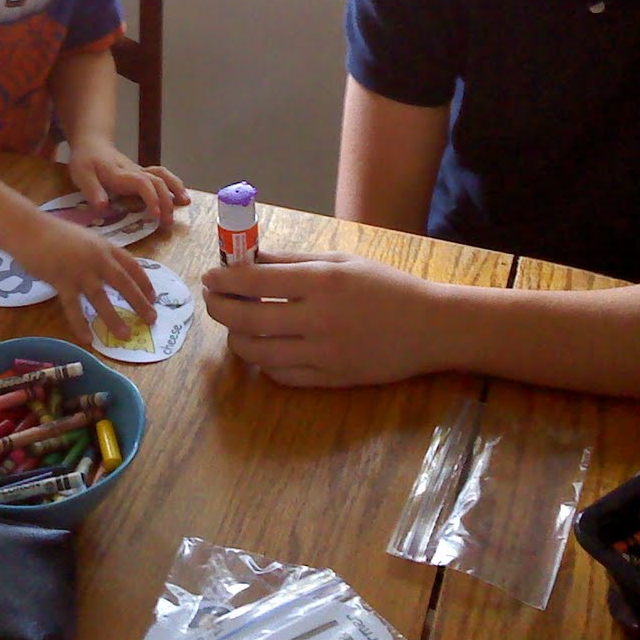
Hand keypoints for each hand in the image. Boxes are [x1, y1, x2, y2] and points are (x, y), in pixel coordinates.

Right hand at [19, 213, 160, 343]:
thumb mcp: (84, 240)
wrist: (28, 229)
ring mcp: (79, 270)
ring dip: (114, 319)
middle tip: (151, 319)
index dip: (145, 282)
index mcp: (105, 246)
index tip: (154, 298)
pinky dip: (80, 324)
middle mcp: (97, 258)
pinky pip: (73, 307)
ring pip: (101, 298)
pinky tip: (87, 339)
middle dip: (140, 303)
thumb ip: (98, 254)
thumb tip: (110, 272)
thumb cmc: (53, 233)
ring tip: (124, 336)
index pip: (132, 265)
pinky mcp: (61, 280)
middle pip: (124, 283)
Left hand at [65, 137, 189, 226]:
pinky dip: (173, 185)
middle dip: (166, 200)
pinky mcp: (142, 173)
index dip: (151, 198)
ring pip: (163, 175)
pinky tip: (180, 196)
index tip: (156, 214)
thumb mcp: (81, 174)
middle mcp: (134, 171)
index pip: (142, 183)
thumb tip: (102, 207)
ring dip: (175, 188)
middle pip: (158, 181)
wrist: (92, 144)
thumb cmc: (86, 160)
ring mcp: (140, 171)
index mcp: (121, 174)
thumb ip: (92, 190)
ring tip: (185, 203)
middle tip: (169, 222)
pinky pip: (161, 176)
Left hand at [201, 251, 448, 386]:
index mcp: (321, 282)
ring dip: (235, 338)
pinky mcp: (329, 380)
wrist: (430, 328)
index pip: (255, 282)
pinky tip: (262, 346)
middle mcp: (318, 320)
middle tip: (212, 299)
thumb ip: (292, 262)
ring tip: (234, 324)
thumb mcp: (341, 261)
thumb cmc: (386, 286)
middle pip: (247, 320)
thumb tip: (248, 260)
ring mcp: (323, 354)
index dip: (224, 280)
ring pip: (257, 352)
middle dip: (219, 308)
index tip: (210, 277)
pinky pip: (280, 374)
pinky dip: (262, 360)